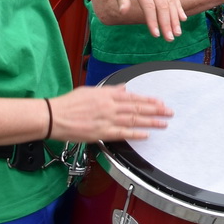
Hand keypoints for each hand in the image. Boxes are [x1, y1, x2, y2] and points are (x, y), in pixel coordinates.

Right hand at [48, 85, 172, 142]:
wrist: (54, 116)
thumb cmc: (69, 103)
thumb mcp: (90, 91)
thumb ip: (109, 90)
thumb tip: (123, 88)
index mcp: (107, 95)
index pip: (133, 97)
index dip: (148, 100)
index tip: (160, 102)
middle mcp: (110, 106)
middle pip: (137, 108)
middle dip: (156, 110)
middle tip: (169, 112)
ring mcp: (107, 119)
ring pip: (134, 120)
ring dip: (151, 122)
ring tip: (164, 123)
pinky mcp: (101, 132)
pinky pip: (122, 133)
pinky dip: (135, 134)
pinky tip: (146, 134)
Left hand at [107, 0, 185, 40]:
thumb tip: (122, 12)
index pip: (149, 6)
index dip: (153, 21)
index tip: (156, 35)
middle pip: (163, 6)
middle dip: (167, 24)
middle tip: (170, 39)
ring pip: (171, 2)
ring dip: (175, 18)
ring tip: (177, 33)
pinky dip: (179, 8)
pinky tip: (183, 19)